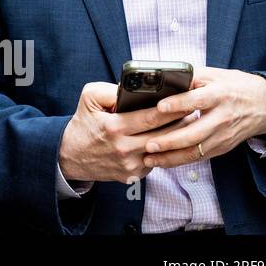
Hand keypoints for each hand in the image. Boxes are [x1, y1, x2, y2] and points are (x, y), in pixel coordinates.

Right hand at [58, 82, 187, 183]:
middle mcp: (124, 149)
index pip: (151, 117)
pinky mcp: (133, 176)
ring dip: (177, 138)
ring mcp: (130, 165)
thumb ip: (110, 90)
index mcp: (114, 127)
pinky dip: (163, 151)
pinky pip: (155, 161)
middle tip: (194, 111)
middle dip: (181, 123)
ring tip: (188, 124)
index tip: (186, 101)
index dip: (171, 110)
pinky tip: (169, 141)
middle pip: (163, 135)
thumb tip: (134, 89)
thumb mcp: (89, 98)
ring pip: (163, 150)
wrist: (71, 156)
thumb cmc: (83, 124)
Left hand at [141, 67, 265, 168]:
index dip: (178, 104)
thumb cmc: (233, 86)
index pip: (197, 100)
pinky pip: (199, 156)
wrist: (265, 104)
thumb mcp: (213, 75)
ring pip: (196, 150)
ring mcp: (223, 135)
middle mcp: (222, 118)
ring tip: (149, 158)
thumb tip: (161, 79)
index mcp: (219, 95)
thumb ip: (189, 77)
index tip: (159, 107)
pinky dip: (180, 160)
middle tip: (149, 144)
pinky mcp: (222, 147)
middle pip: (195, 133)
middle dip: (170, 141)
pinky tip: (162, 161)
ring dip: (171, 157)